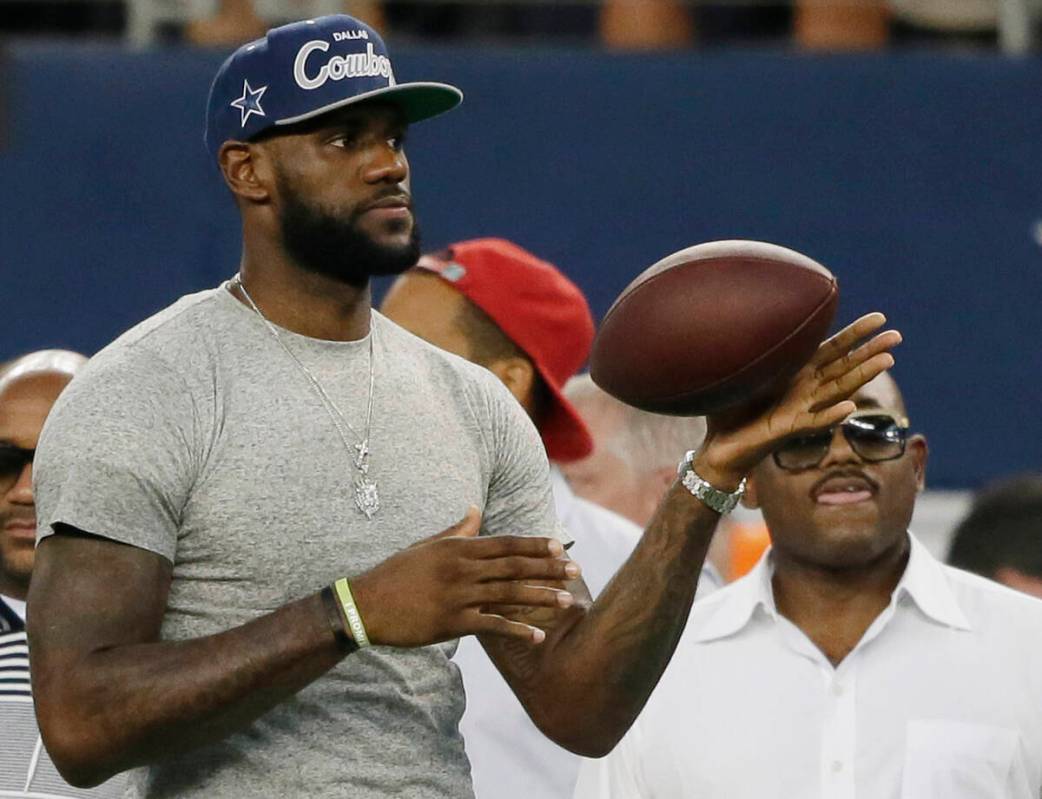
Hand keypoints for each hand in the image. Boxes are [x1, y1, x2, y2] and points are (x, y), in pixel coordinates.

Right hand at [348, 507, 579, 646]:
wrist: (366, 605)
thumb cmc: (396, 573)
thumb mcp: (426, 545)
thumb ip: (456, 529)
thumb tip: (475, 508)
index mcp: (458, 548)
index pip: (505, 543)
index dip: (534, 544)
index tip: (559, 546)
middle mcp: (462, 568)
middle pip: (514, 566)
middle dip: (548, 567)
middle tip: (575, 569)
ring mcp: (458, 595)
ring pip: (509, 594)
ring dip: (541, 597)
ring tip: (566, 600)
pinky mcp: (452, 622)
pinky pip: (492, 625)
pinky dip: (516, 630)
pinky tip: (537, 634)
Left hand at [695, 312, 900, 487]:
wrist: (720, 447)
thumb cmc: (730, 409)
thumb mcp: (742, 372)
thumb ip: (754, 349)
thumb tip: (748, 316)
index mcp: (796, 372)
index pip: (833, 348)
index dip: (855, 333)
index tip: (880, 318)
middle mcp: (805, 389)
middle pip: (844, 366)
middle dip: (870, 350)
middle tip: (897, 336)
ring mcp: (801, 409)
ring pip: (838, 390)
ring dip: (862, 376)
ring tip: (887, 361)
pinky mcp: (788, 429)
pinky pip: (813, 422)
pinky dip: (831, 416)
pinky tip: (850, 409)